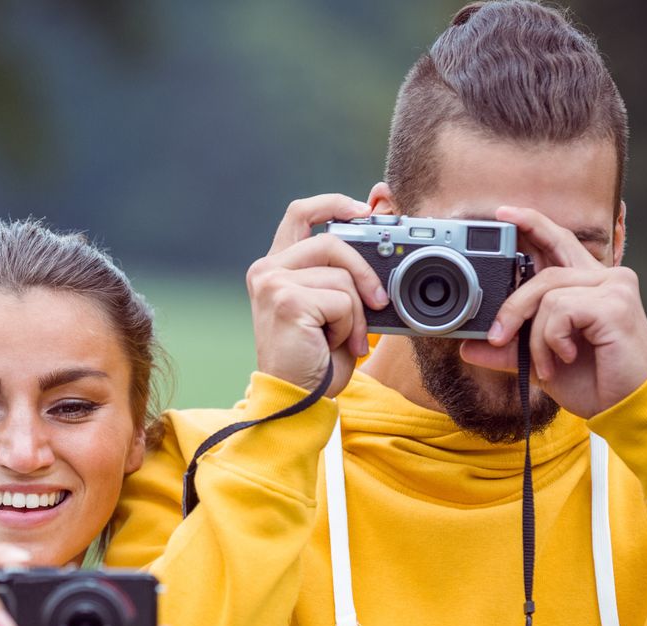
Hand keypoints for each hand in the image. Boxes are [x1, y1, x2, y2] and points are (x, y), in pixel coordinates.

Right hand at [246, 194, 389, 395]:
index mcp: (275, 268)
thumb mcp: (330, 309)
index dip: (335, 204)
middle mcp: (267, 270)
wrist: (295, 400)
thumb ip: (341, 275)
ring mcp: (273, 283)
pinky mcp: (287, 301)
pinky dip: (349, 327)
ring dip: (355, 314)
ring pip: (341, 276)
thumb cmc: (314, 360)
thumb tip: (380, 238)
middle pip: (332, 240)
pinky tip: (334, 345)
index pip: (301, 213)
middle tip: (379, 300)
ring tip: (344, 340)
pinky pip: (342, 300)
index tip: (364, 210)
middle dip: (365, 270)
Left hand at [465, 205, 646, 417]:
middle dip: (512, 306)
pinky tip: (566, 356)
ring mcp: (613, 286)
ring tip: (548, 362)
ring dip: (536, 338)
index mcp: (586, 284)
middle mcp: (603, 277)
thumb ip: (506, 349)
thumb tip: (467, 346)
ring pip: (546, 294)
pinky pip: (560, 310)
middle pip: (543, 270)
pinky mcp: (615, 303)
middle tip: (497, 335)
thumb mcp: (538, 361)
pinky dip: (552, 339)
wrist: (619, 405)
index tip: (503, 214)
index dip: (532, 223)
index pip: (557, 242)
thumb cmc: (590, 379)